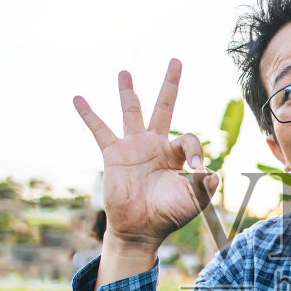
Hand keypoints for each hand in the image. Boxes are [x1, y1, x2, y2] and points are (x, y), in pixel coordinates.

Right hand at [73, 59, 218, 251]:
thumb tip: (212, 172)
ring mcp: (133, 147)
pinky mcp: (113, 154)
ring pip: (132, 111)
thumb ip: (205, 186)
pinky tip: (78, 98)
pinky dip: (89, 114)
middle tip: (175, 60)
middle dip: (171, 83)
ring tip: (125, 71)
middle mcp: (155, 144)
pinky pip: (100, 130)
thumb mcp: (193, 201)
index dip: (195, 151)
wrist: (141, 230)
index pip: (187, 138)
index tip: (197, 170)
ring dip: (128, 91)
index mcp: (175, 154)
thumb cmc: (168, 215)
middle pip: (165, 106)